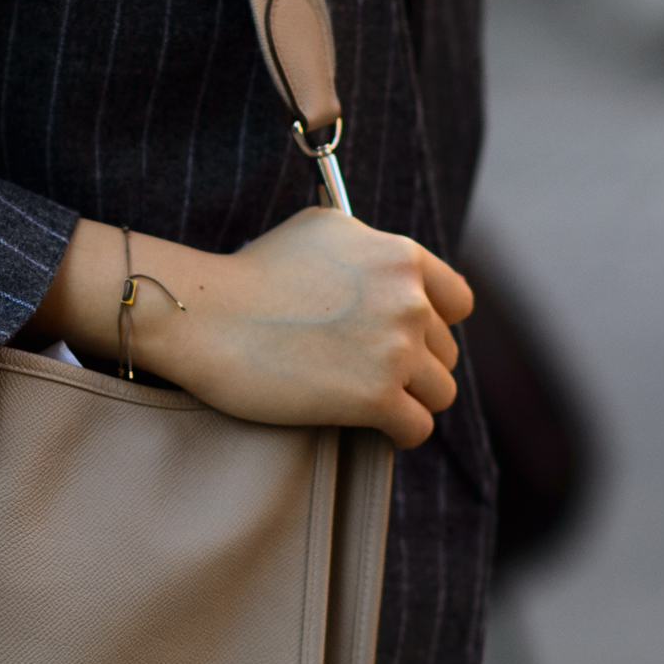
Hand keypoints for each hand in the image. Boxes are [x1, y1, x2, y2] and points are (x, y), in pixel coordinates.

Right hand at [23, 211, 473, 445]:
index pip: (458, 303)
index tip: (409, 341)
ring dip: (411, 401)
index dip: (434, 326)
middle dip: (415, 366)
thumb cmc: (249, 273)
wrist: (206, 314)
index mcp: (400, 257)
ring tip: (376, 405)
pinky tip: (379, 431)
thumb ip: (368, 246)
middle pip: (445, 352)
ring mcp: (395, 349)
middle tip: (372, 375)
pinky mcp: (374, 397)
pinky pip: (417, 428)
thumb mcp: (320, 229)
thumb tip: (389, 270)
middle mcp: (408, 300)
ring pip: (439, 392)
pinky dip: (401, 434)